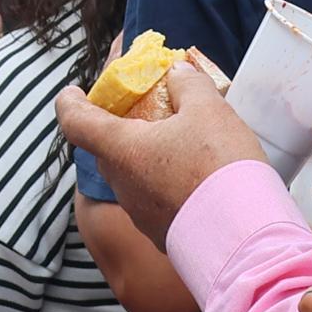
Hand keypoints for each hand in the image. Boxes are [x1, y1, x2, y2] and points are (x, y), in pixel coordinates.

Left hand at [51, 58, 263, 241]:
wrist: (241, 237)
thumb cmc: (217, 166)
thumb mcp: (209, 110)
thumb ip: (189, 85)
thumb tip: (178, 73)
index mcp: (121, 149)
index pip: (76, 122)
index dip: (69, 103)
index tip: (71, 93)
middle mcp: (121, 184)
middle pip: (109, 150)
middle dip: (121, 131)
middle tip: (147, 115)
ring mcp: (139, 214)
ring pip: (134, 177)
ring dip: (149, 160)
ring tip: (183, 149)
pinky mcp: (161, 235)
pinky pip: (156, 202)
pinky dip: (168, 187)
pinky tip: (197, 183)